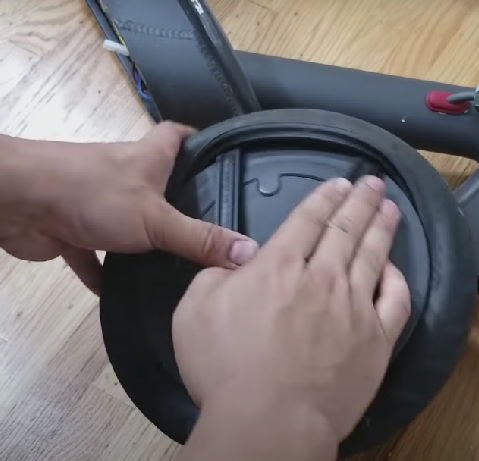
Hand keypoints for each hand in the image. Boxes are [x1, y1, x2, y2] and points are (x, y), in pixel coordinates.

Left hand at [0, 122, 257, 293]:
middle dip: (184, 202)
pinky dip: (106, 274)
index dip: (202, 142)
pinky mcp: (76, 229)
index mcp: (149, 157)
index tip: (226, 160)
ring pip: (132, 221)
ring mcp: (100, 202)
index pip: (180, 136)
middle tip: (216, 230)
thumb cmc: (92, 193)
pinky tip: (125, 297)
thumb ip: (199, 239)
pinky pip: (97, 255)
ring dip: (148, 242)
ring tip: (183, 267)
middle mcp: (126, 175)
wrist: (16, 202)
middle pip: (162, 182)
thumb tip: (249, 252)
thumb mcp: (156, 219)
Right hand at [172, 176, 410, 459]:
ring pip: (374, 256)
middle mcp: (323, 278)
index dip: (325, 198)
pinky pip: (396, 302)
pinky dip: (398, 280)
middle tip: (374, 183)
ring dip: (383, 228)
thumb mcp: (193, 311)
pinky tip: (396, 268)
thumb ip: (215, 276)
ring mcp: (355, 308)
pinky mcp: (376, 341)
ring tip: (390, 209)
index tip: (340, 183)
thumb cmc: (224, 368)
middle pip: (347, 229)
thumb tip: (242, 261)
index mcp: (279, 266)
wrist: (268, 421)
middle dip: (361, 201)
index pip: (308, 219)